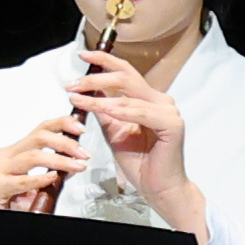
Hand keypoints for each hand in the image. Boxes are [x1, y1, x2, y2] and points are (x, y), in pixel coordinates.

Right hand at [0, 121, 82, 213]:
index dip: (62, 124)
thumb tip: (74, 161)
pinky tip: (52, 178)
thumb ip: (49, 170)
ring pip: (33, 156)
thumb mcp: (33, 182)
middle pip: (39, 137)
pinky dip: (39, 179)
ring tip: (77, 166)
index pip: (41, 129)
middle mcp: (5, 156)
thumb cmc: (8, 201)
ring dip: (60, 160)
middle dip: (66, 142)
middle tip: (83, 153)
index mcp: (14, 152)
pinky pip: (21, 180)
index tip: (80, 127)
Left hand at [64, 53, 204, 231]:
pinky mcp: (172, 124)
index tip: (82, 56)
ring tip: (77, 96)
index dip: (104, 61)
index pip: (125, 73)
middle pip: (126, 77)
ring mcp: (168, 111)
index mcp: (149, 100)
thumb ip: (105, 111)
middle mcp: (161, 101)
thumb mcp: (115, 132)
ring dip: (99, 95)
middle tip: (72, 83)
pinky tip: (101, 108)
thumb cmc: (140, 163)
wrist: (158, 188)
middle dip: (96, 76)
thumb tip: (89, 91)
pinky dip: (118, 110)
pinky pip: (139, 112)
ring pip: (129, 94)